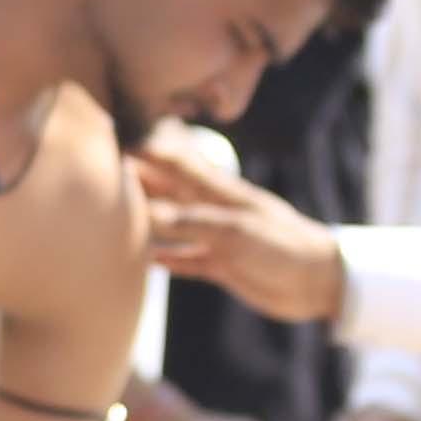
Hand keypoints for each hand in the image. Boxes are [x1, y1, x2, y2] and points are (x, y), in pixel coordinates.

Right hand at [131, 147, 348, 323]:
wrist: (319, 281)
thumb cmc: (283, 247)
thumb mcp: (237, 231)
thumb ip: (194, 223)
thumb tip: (149, 216)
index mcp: (220, 192)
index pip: (175, 162)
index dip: (146, 149)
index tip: (113, 138)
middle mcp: (214, 210)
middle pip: (168, 192)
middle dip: (139, 183)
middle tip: (101, 179)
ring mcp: (218, 237)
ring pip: (173, 225)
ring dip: (148, 220)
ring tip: (116, 218)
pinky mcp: (223, 266)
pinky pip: (188, 259)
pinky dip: (169, 257)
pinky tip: (150, 259)